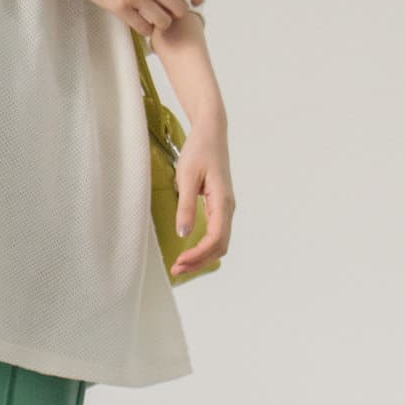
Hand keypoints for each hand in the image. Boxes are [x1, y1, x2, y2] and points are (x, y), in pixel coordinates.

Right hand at [60, 0, 205, 41]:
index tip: (196, 3)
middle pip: (179, 8)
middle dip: (176, 14)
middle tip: (169, 13)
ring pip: (163, 21)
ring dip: (161, 24)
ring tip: (154, 21)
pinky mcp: (118, 6)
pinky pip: (142, 27)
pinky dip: (145, 30)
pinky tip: (141, 24)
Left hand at [169, 123, 234, 278]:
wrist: (211, 134)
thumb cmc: (199, 152)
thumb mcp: (187, 177)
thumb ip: (186, 206)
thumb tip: (183, 233)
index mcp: (223, 201)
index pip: (215, 238)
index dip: (198, 254)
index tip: (179, 262)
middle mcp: (228, 208)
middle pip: (220, 246)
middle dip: (200, 261)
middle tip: (176, 270)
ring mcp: (226, 208)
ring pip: (220, 242)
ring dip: (202, 256)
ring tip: (181, 265)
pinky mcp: (220, 207)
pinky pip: (217, 234)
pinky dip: (205, 247)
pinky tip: (190, 251)